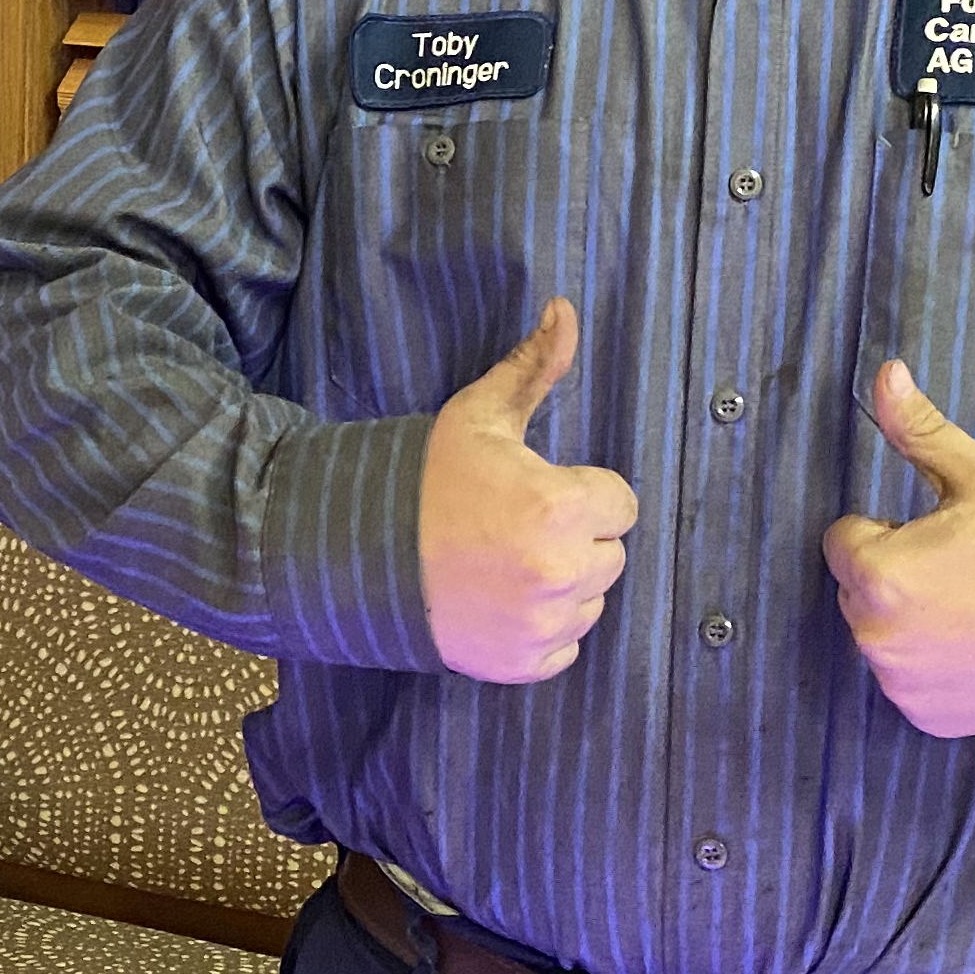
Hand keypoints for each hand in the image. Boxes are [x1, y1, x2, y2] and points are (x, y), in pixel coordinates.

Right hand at [420, 299, 639, 683]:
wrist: (353, 553)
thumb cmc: (425, 480)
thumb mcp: (479, 417)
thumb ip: (533, 367)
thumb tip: (566, 308)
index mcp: (560, 506)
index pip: (621, 503)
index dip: (582, 492)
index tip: (539, 491)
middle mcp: (560, 572)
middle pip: (611, 554)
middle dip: (575, 538)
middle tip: (516, 527)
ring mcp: (542, 625)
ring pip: (591, 602)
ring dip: (562, 585)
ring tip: (505, 564)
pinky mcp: (522, 665)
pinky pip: (565, 647)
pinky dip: (540, 630)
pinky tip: (498, 602)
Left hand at [822, 361, 974, 736]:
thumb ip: (919, 430)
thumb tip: (885, 373)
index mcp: (878, 575)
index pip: (845, 540)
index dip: (888, 532)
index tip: (939, 537)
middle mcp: (877, 637)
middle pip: (858, 591)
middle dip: (895, 577)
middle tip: (964, 573)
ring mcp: (902, 683)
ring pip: (883, 636)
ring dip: (911, 622)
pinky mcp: (927, 718)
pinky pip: (909, 682)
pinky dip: (933, 667)